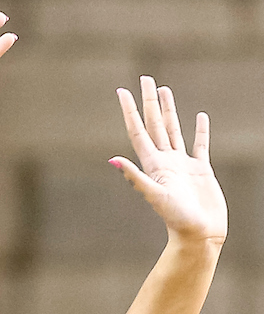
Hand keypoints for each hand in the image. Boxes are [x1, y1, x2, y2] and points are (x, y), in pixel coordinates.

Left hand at [110, 77, 226, 245]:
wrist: (199, 235)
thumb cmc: (176, 219)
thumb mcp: (154, 196)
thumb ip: (135, 177)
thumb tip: (113, 159)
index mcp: (153, 165)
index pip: (138, 132)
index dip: (130, 111)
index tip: (122, 90)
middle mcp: (165, 162)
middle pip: (154, 124)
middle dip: (148, 102)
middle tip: (144, 78)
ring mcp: (182, 165)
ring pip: (173, 130)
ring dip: (168, 110)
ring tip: (164, 90)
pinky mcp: (201, 170)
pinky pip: (199, 145)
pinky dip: (200, 130)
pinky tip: (200, 117)